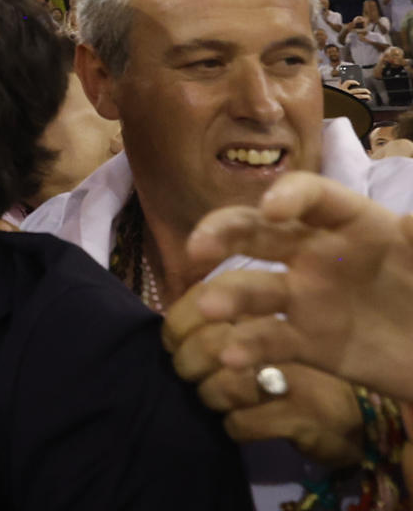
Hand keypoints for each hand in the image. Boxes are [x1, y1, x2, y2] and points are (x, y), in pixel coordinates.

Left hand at [161, 306, 362, 466]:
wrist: (357, 417)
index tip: (172, 340)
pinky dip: (232, 426)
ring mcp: (299, 377)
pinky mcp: (305, 416)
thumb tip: (169, 326)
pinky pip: (243, 423)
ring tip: (215, 398)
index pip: (206, 296)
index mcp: (268, 305)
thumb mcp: (266, 330)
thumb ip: (224, 319)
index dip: (178, 321)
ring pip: (225, 385)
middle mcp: (286, 334)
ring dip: (208, 396)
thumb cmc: (299, 367)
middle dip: (187, 363)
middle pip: (210, 344)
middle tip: (189, 373)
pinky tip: (240, 423)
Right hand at [175, 172, 412, 401]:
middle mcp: (316, 252)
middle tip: (198, 248)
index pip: (311, 195)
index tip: (271, 210)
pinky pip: (268, 339)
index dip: (288, 196)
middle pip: (258, 230)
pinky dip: (247, 346)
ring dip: (225, 294)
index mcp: (353, 224)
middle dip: (222, 232)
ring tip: (208, 308)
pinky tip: (231, 357)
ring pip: (252, 287)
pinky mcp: (305, 342)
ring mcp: (305, 297)